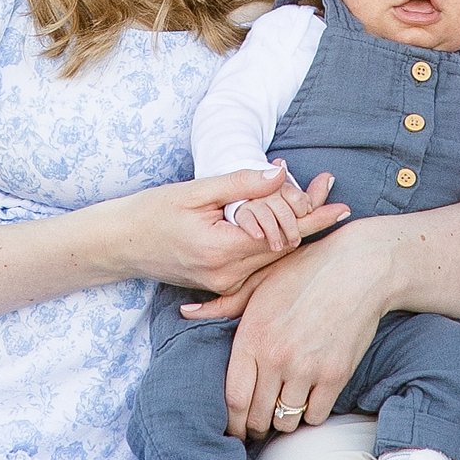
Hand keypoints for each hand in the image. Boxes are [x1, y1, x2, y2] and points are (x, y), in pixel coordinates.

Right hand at [111, 167, 348, 299]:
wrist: (120, 244)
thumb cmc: (152, 211)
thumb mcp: (195, 191)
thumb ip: (240, 184)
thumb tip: (280, 174)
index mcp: (222, 250)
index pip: (279, 233)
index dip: (311, 216)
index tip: (340, 203)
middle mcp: (227, 275)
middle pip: (282, 248)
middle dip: (309, 221)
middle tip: (335, 195)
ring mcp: (223, 284)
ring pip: (272, 259)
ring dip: (294, 232)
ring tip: (320, 204)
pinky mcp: (219, 285)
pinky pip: (256, 266)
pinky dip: (274, 244)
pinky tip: (289, 225)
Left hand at [190, 216, 400, 437]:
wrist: (359, 268)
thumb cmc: (305, 272)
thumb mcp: (259, 282)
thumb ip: (222, 304)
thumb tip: (185, 312)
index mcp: (252, 337)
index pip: (234, 398)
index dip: (232, 421)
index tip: (235, 427)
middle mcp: (275, 358)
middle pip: (257, 416)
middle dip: (255, 427)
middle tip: (258, 426)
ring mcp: (306, 369)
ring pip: (286, 420)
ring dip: (283, 421)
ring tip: (283, 410)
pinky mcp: (335, 376)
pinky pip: (315, 416)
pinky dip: (310, 414)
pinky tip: (309, 400)